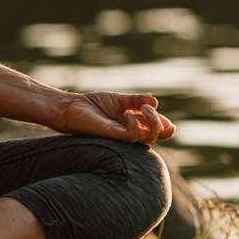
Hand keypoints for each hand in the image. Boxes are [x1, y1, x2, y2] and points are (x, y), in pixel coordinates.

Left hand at [49, 91, 175, 144]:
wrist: (73, 108)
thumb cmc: (95, 105)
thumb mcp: (121, 100)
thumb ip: (138, 100)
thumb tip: (155, 101)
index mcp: (136, 124)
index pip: (159, 129)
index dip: (165, 122)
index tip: (155, 108)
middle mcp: (133, 132)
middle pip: (159, 136)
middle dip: (164, 125)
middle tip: (150, 109)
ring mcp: (124, 136)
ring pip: (149, 139)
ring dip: (152, 122)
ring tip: (143, 108)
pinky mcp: (113, 136)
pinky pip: (131, 137)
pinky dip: (134, 124)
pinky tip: (126, 112)